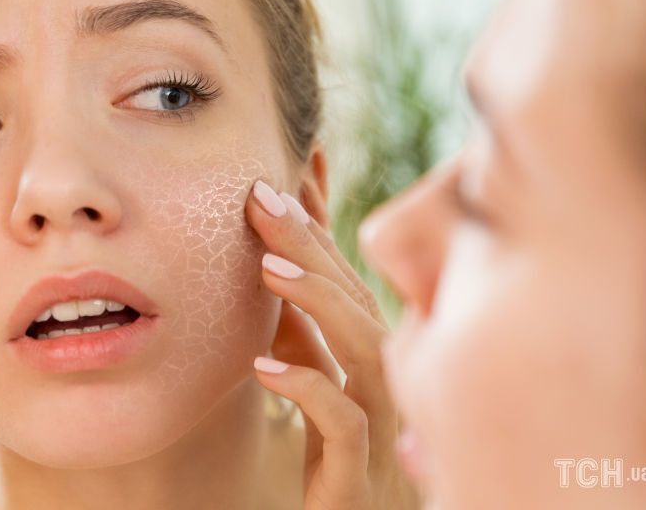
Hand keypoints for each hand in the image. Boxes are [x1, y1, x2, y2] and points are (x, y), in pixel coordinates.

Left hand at [245, 178, 419, 509]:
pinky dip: (308, 388)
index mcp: (369, 353)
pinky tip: (264, 367)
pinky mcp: (362, 472)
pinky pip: (345, 424)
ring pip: (364, 349)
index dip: (317, 224)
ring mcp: (380, 424)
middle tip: (260, 197)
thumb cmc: (331, 455)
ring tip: (265, 268)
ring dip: (317, 302)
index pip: (345, 276)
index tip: (286, 173)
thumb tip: (272, 259)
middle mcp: (385, 379)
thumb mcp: (308, 376)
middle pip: (354, 297)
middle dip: (309, 243)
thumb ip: (297, 326)